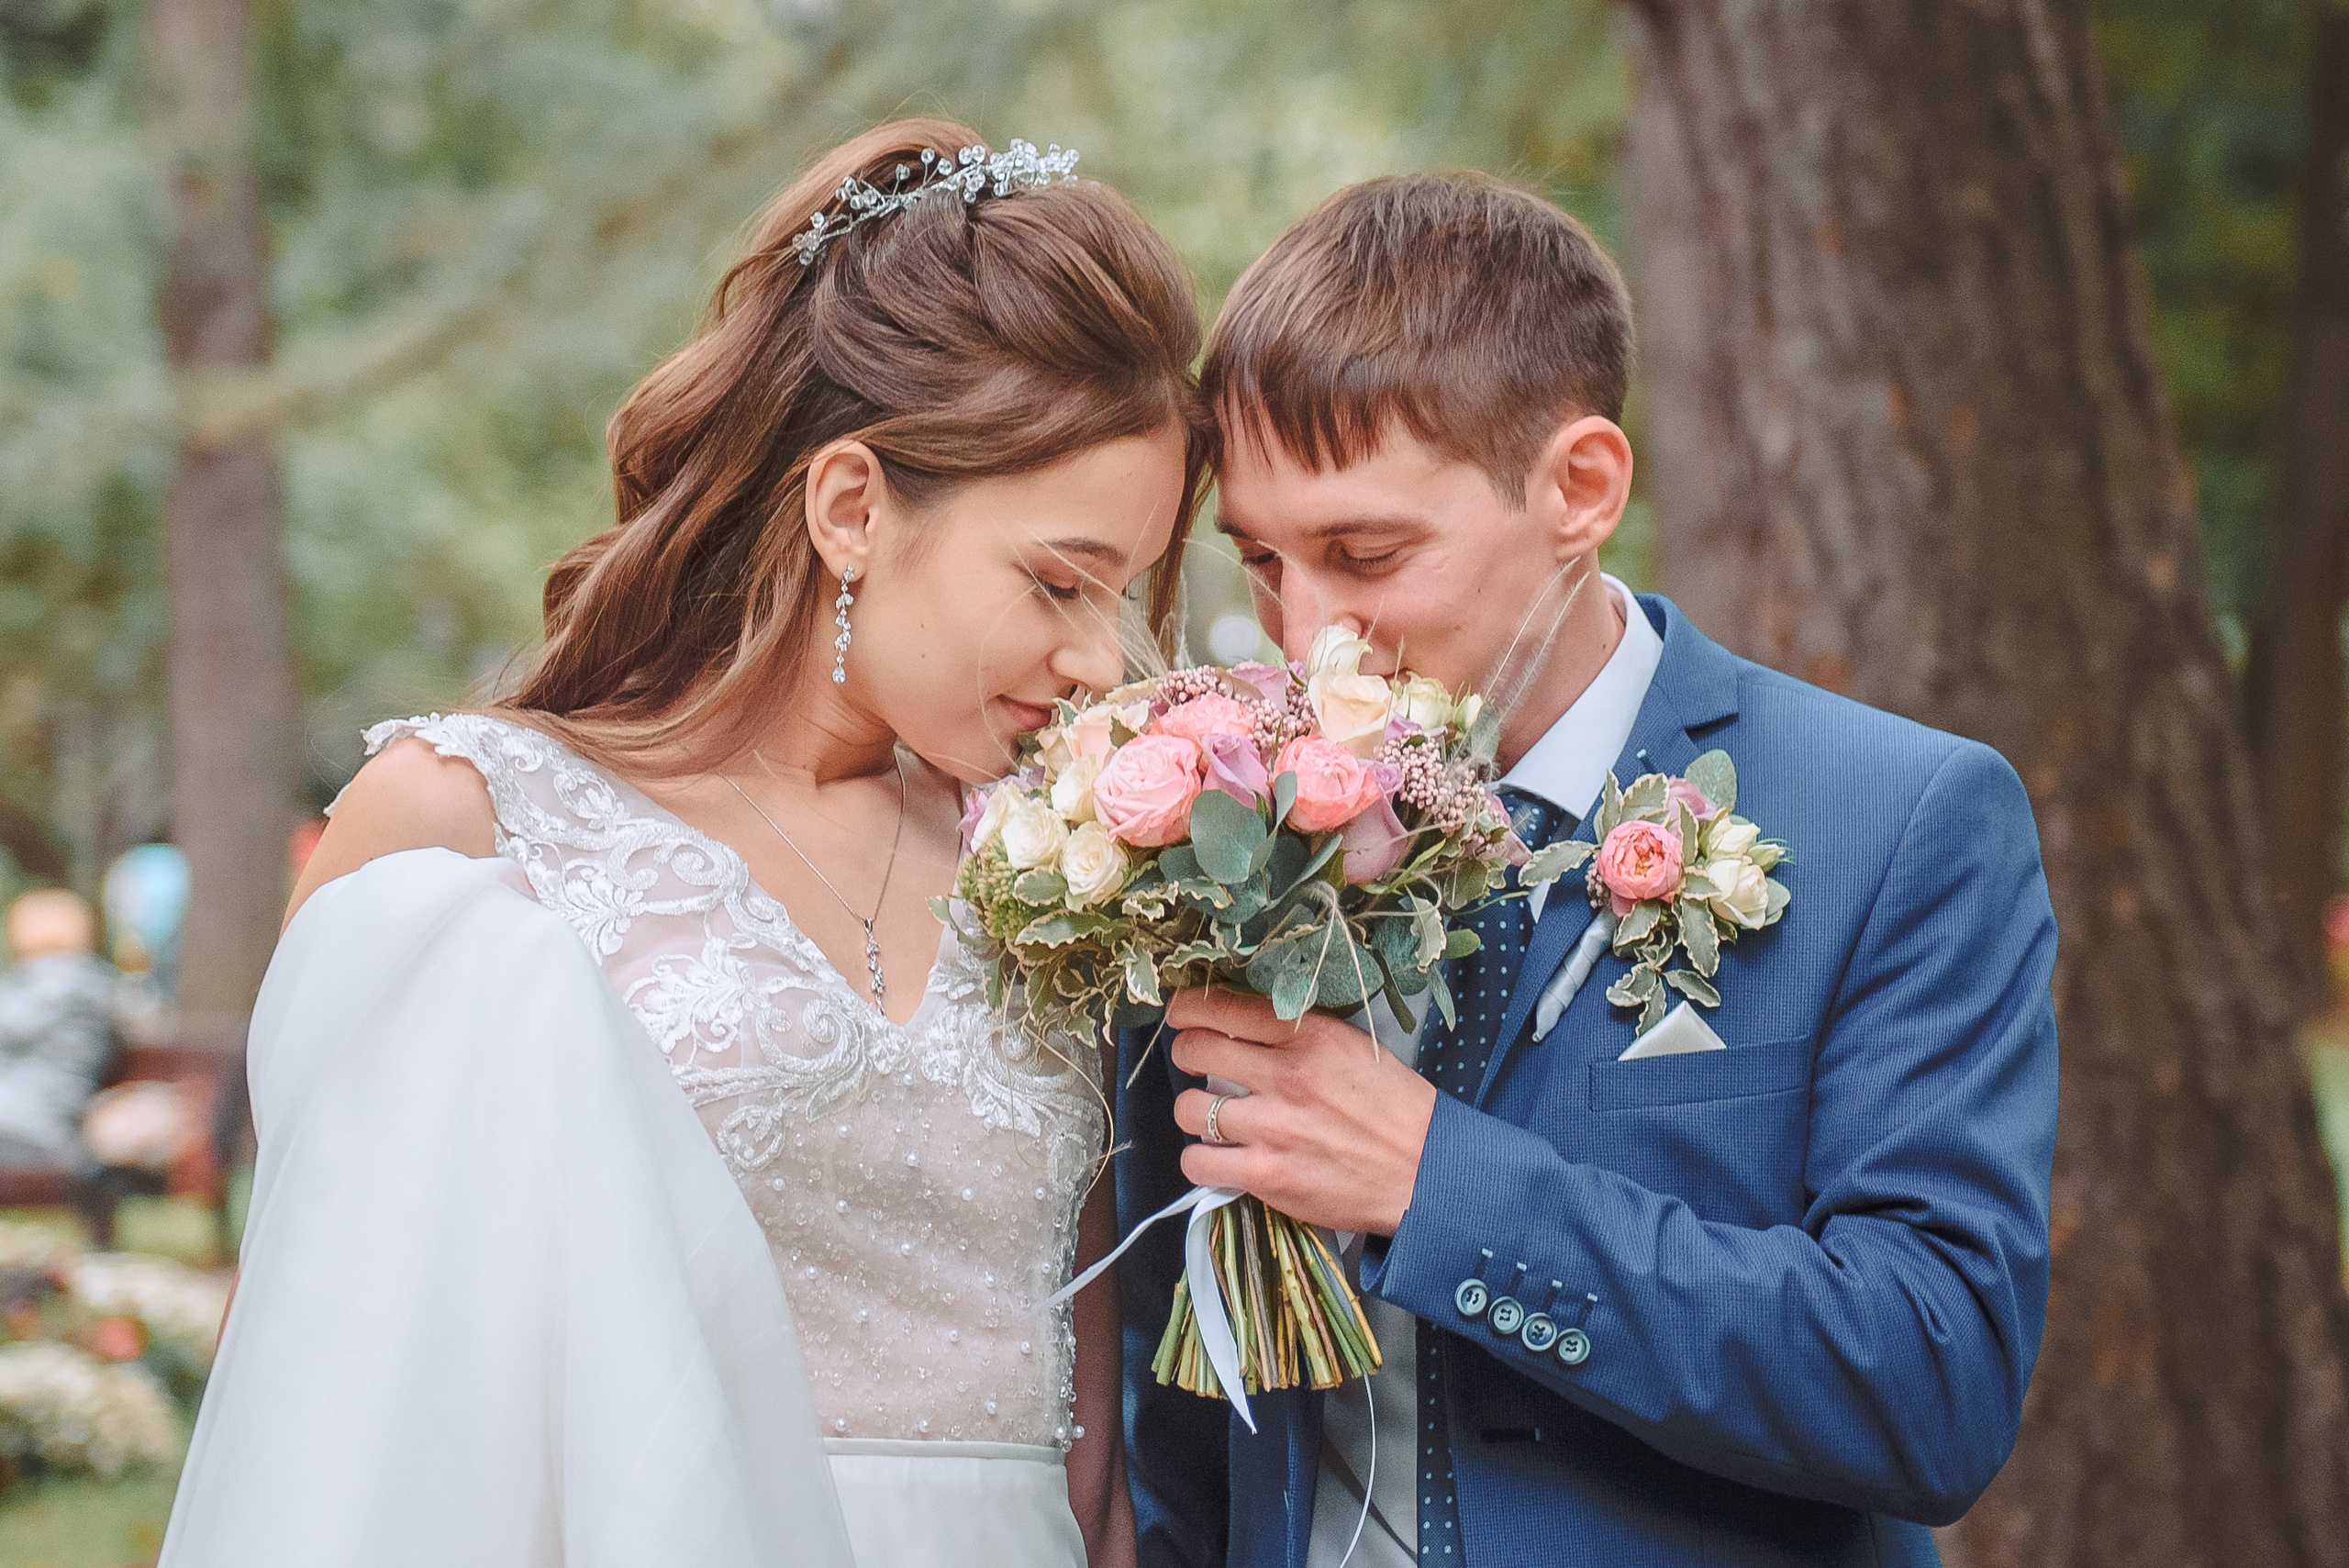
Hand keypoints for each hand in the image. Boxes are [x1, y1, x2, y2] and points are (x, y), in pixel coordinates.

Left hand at [1168, 987, 1438, 1235]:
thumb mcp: (1353, 1046)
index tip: (1183, 1014)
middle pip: (1194, 1050)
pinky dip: (1202, 1160)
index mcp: (1309, 1036)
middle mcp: (1286, 1077)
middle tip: (1198, 1062)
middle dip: (1187, 1053)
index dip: (1188, 1009)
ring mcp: (1273, 1128)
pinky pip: (1198, 1163)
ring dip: (1194, 1111)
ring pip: (1188, 1109)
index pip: (1222, 1006)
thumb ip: (1298, 1031)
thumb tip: (1243, 1020)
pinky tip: (1221, 1157)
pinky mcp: (1268, 1175)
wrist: (1425, 1172)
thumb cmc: (1393, 1108)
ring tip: (1213, 1116)